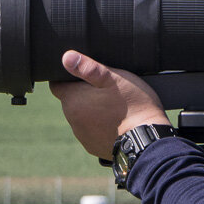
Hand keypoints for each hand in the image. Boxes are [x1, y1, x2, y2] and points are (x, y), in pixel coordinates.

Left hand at [49, 51, 169, 159]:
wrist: (147, 139)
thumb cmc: (132, 105)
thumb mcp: (113, 79)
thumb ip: (88, 67)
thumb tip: (66, 57)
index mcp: (73, 100)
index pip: (57, 85)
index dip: (67, 77)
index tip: (84, 75)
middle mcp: (72, 119)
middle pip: (71, 100)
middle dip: (83, 94)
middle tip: (105, 89)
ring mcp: (82, 135)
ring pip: (82, 116)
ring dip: (92, 110)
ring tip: (113, 106)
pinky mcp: (92, 146)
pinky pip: (92, 131)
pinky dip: (100, 126)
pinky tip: (116, 122)